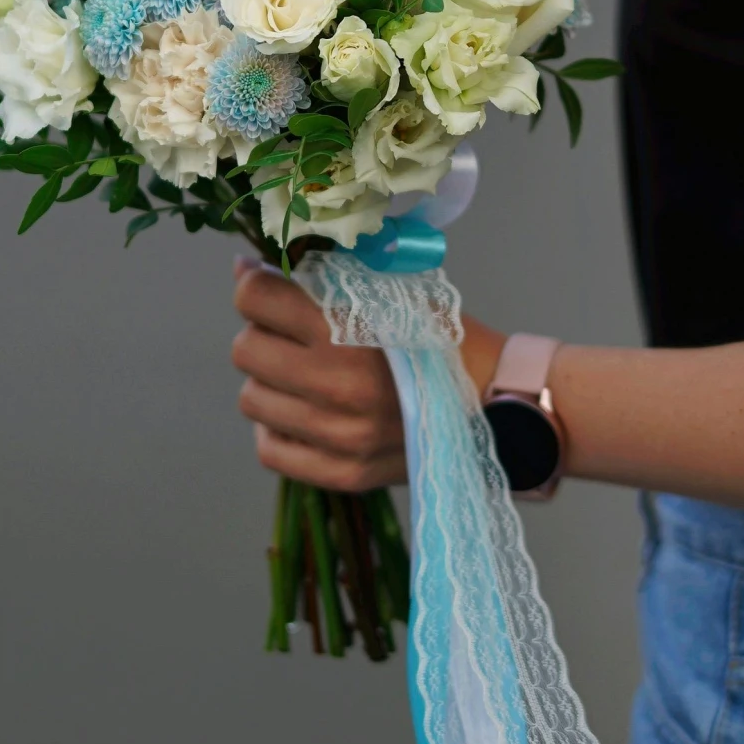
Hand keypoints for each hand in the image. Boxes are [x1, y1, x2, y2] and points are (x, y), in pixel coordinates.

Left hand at [231, 260, 507, 490]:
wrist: (498, 401)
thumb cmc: (444, 337)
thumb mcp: (394, 287)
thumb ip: (325, 275)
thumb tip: (247, 270)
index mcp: (348, 328)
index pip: (254, 298)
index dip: (255, 285)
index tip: (267, 286)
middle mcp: (337, 386)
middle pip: (245, 349)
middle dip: (263, 333)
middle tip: (290, 333)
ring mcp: (338, 436)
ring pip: (251, 400)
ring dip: (270, 382)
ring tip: (304, 375)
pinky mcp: (342, 473)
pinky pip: (270, 450)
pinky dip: (279, 428)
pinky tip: (305, 412)